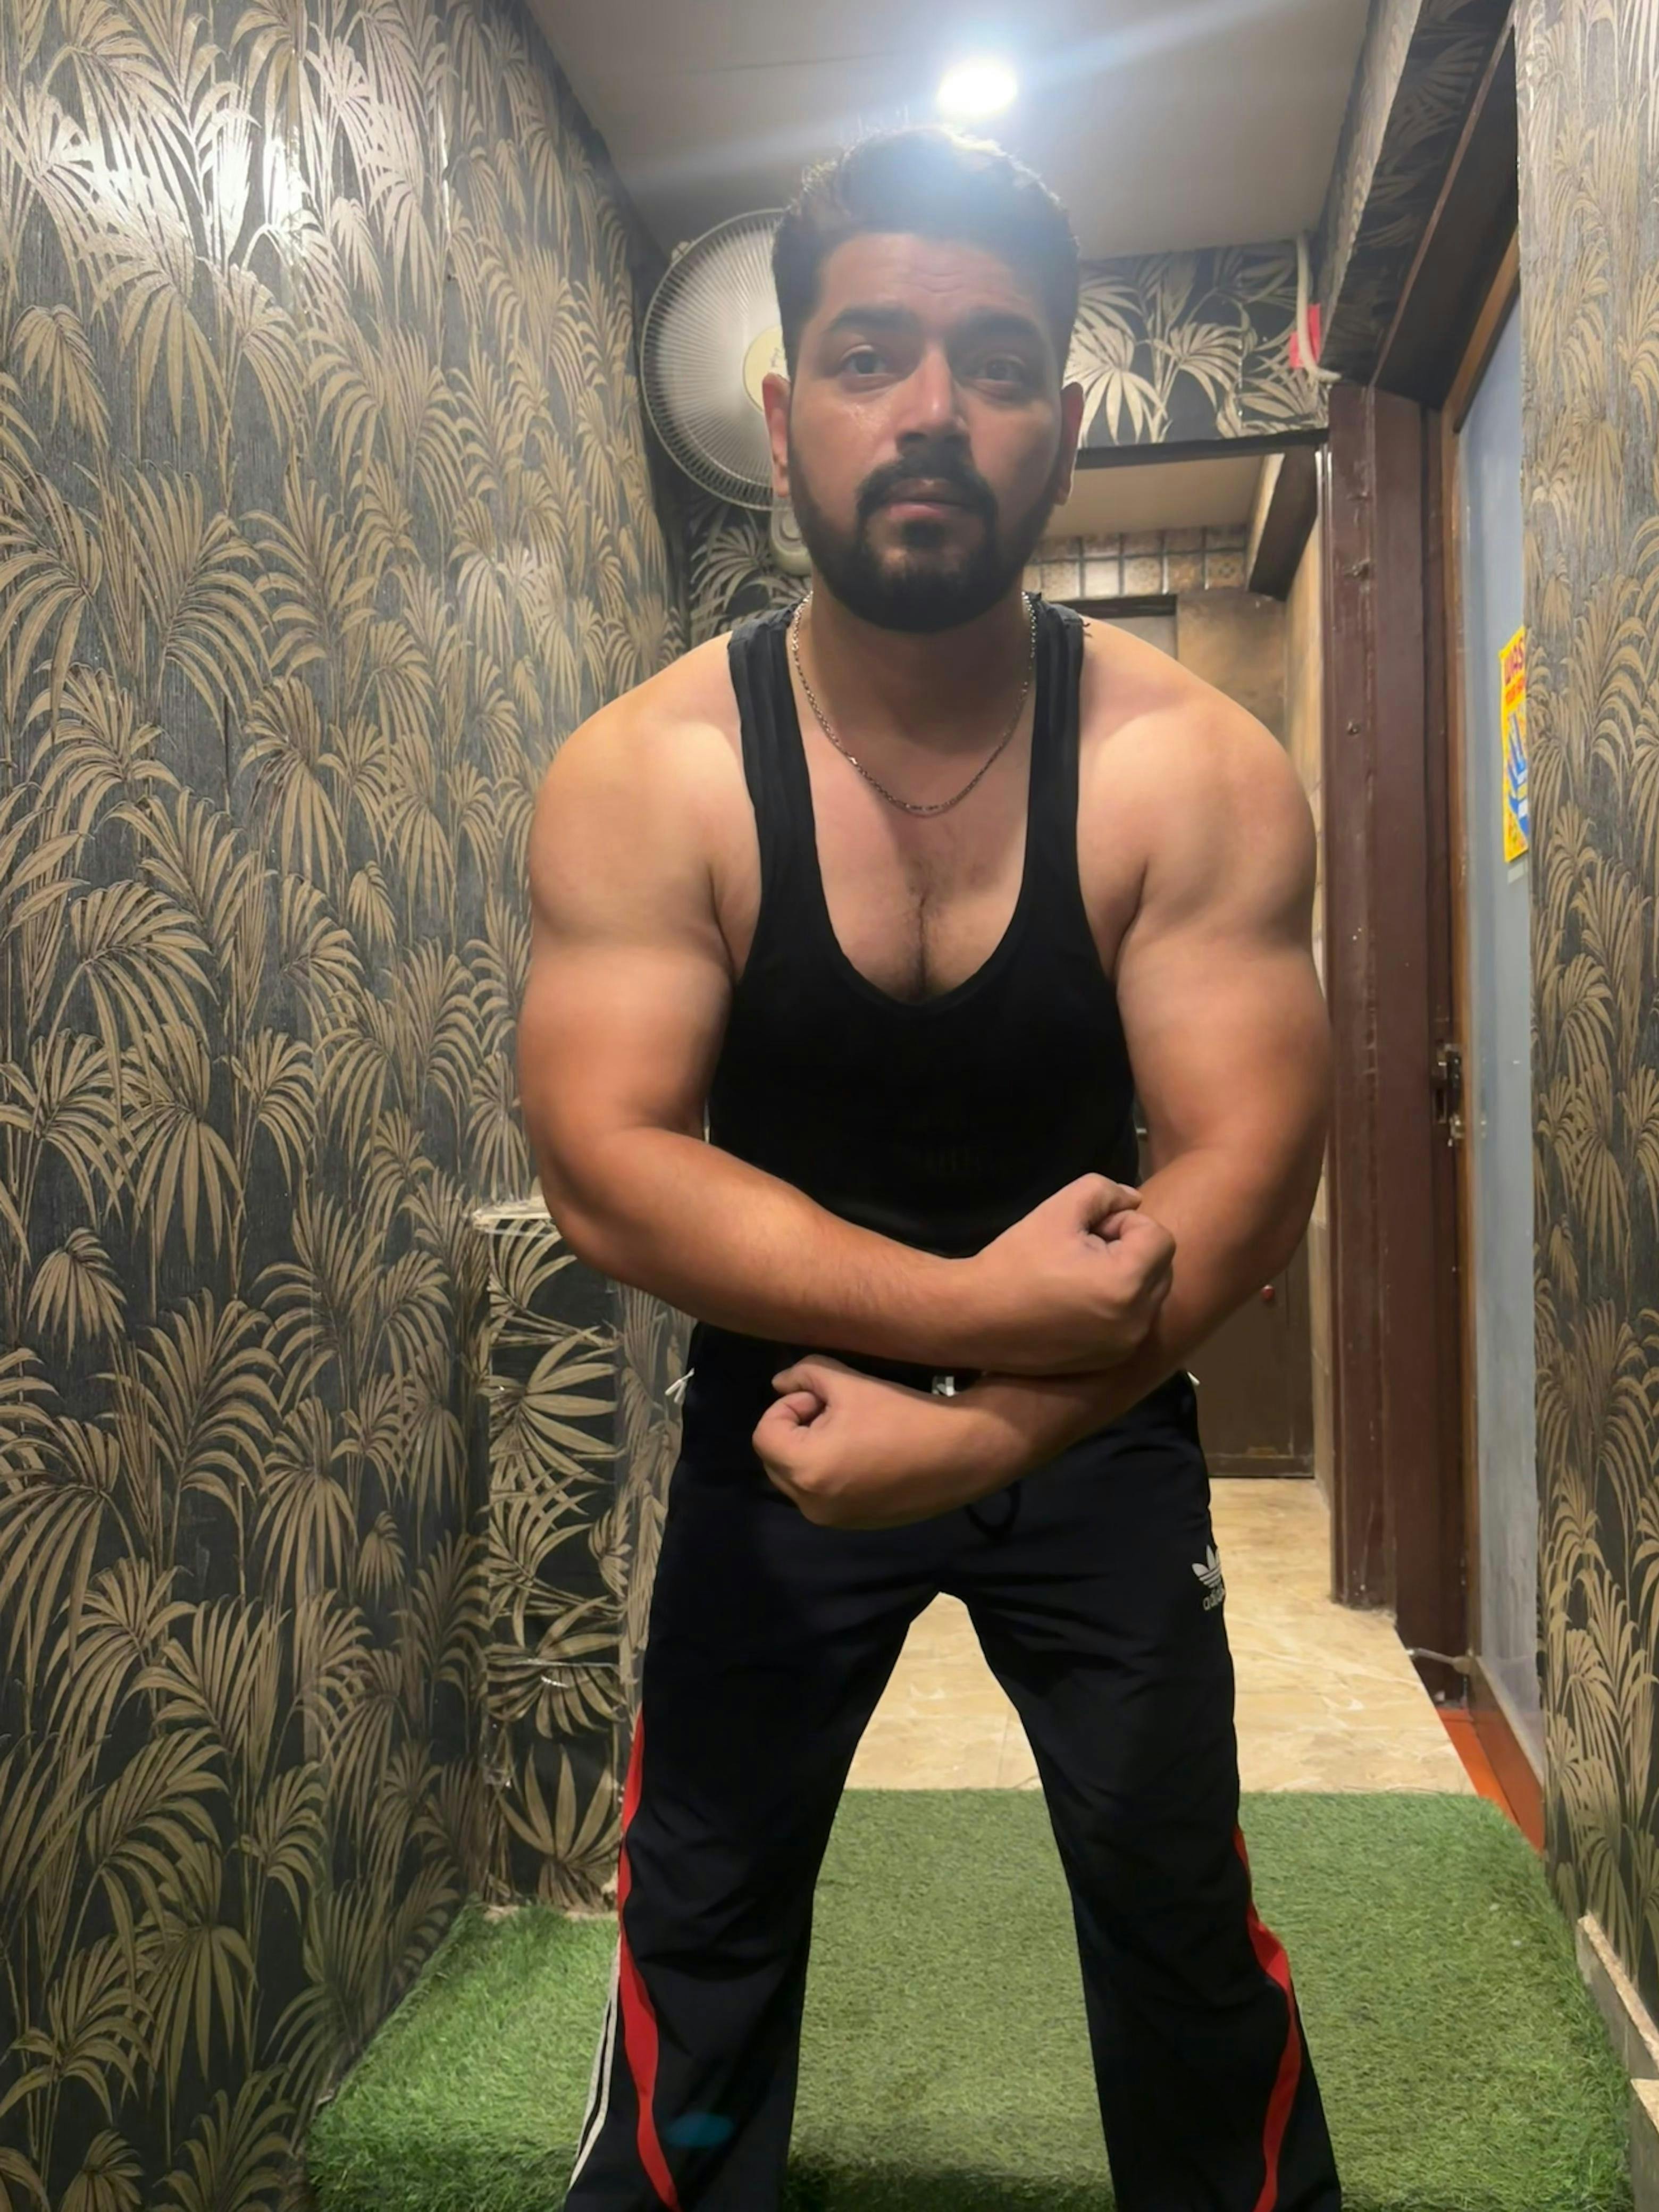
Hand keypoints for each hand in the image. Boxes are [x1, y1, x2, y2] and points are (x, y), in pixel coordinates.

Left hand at [753, 1357, 1013, 1528]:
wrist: (961, 1453)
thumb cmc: (903, 1412)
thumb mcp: (848, 1382)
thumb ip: (804, 1375)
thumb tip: (777, 1385)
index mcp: (807, 1469)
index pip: (764, 1434)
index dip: (788, 1407)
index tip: (823, 1399)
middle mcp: (812, 1504)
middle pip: (774, 1460)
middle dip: (795, 1432)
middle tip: (833, 1412)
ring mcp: (834, 1521)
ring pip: (796, 1480)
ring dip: (809, 1453)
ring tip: (850, 1433)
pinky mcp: (855, 1526)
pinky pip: (822, 1496)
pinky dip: (829, 1474)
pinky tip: (866, 1455)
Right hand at [956, 1173, 1174, 1372]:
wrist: (975, 1319)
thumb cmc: (1015, 1261)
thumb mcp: (1058, 1209)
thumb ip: (1105, 1192)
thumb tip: (1135, 1200)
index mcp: (1126, 1284)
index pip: (1159, 1237)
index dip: (1122, 1224)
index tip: (1085, 1233)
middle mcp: (1136, 1322)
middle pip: (1161, 1266)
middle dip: (1131, 1250)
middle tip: (1083, 1251)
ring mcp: (1125, 1346)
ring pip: (1150, 1295)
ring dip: (1128, 1277)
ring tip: (1080, 1277)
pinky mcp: (1111, 1361)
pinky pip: (1134, 1322)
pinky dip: (1118, 1307)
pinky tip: (1078, 1303)